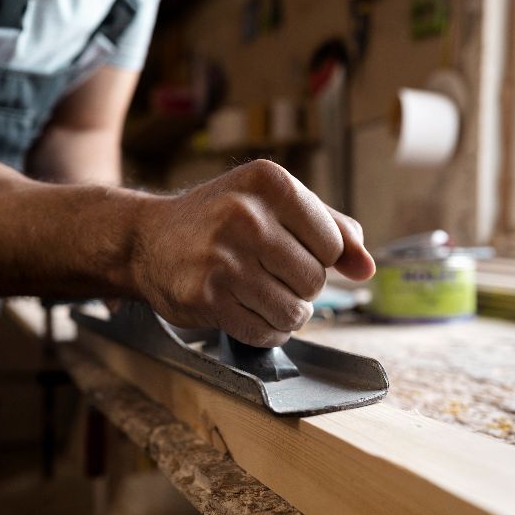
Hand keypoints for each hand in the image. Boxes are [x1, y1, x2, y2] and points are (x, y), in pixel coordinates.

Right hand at [136, 160, 374, 345]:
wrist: (147, 240)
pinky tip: (248, 312)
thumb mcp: (274, 204)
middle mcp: (245, 215)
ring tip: (261, 295)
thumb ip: (331, 227)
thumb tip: (368, 268)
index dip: (320, 257)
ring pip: (294, 311)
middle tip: (272, 275)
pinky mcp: (206, 296)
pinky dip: (266, 331)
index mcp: (269, 182)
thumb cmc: (221, 220)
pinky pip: (264, 332)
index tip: (292, 250)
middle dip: (302, 287)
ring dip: (285, 313)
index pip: (334, 244)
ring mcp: (223, 258)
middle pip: (315, 280)